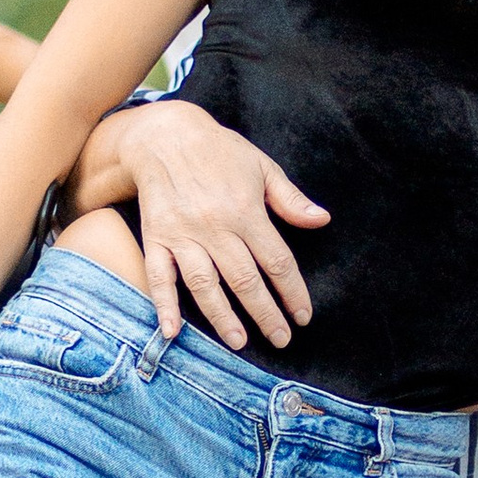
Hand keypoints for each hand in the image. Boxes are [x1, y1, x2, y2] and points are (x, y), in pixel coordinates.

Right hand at [119, 100, 328, 349]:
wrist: (164, 134)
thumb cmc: (219, 151)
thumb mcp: (262, 167)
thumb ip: (291, 199)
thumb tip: (322, 220)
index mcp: (245, 211)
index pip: (277, 262)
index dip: (293, 292)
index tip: (303, 316)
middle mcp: (214, 227)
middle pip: (245, 280)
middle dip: (266, 314)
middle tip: (280, 339)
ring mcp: (182, 234)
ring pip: (204, 284)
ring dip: (222, 317)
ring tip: (238, 342)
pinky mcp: (156, 237)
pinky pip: (159, 276)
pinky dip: (164, 305)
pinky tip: (173, 331)